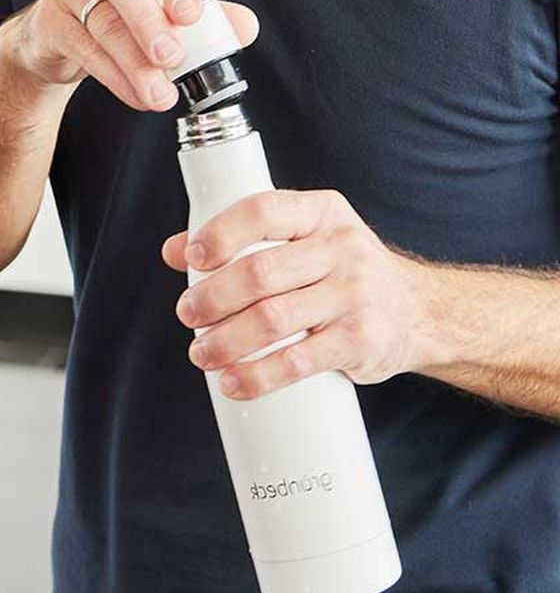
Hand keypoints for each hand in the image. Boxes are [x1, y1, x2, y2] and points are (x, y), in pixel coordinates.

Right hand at [0, 0, 256, 109]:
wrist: (65, 34)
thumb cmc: (125, 10)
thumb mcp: (168, 9)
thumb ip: (209, 18)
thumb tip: (246, 26)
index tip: (192, 15)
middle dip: (149, 22)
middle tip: (173, 57)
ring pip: (102, 23)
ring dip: (134, 63)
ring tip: (160, 95)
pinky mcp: (46, 20)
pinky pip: (81, 48)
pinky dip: (113, 76)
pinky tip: (136, 95)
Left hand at [162, 189, 437, 397]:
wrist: (418, 312)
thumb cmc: (341, 270)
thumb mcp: (303, 239)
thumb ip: (243, 238)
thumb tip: (174, 251)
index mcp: (321, 212)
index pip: (263, 210)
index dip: (221, 232)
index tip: (192, 258)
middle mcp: (342, 247)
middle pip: (261, 271)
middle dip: (214, 297)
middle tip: (188, 315)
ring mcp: (355, 294)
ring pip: (275, 318)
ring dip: (227, 340)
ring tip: (202, 353)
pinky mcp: (362, 341)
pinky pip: (301, 361)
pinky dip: (260, 375)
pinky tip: (234, 381)